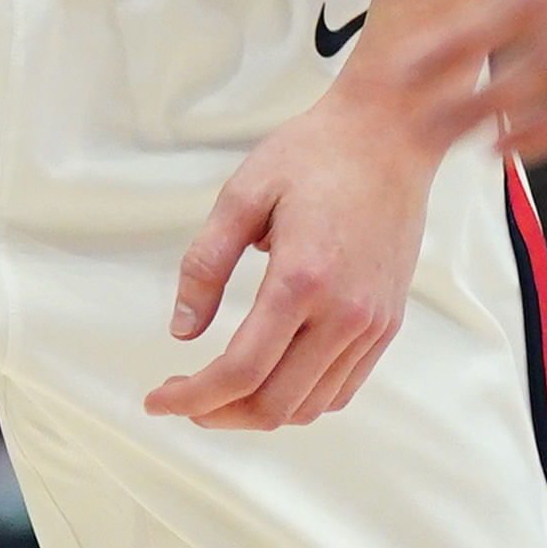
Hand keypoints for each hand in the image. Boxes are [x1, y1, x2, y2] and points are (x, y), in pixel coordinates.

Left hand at [144, 79, 440, 429]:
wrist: (390, 134)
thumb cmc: (315, 154)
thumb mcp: (242, 193)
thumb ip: (205, 265)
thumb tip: (182, 333)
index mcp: (302, 279)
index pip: (240, 372)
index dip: (190, 397)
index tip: (156, 399)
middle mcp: (344, 313)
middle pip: (273, 405)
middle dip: (217, 414)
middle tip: (182, 398)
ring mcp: (372, 323)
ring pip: (308, 407)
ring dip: (257, 412)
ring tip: (221, 392)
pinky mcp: (388, 323)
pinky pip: (341, 389)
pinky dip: (300, 399)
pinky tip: (272, 377)